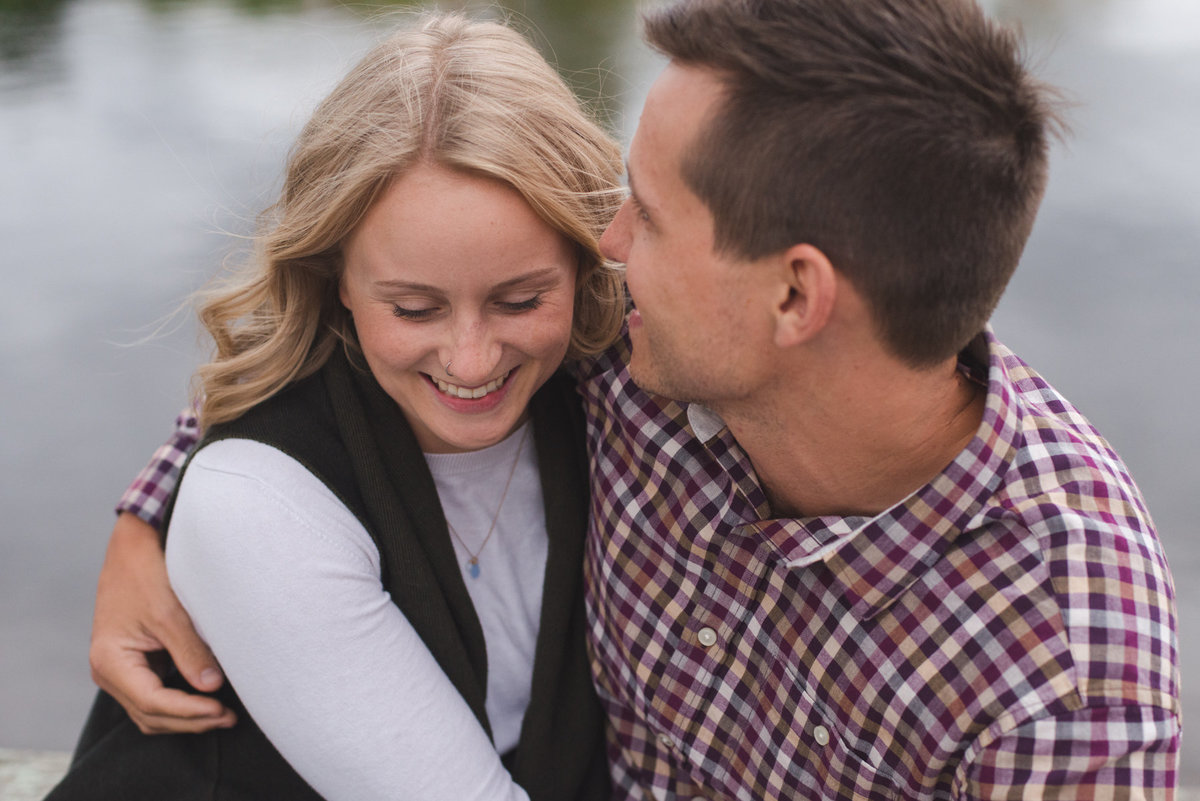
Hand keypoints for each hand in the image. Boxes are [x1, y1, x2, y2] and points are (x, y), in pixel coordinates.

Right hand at [89, 512, 236, 733]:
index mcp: (110, 660)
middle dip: (190, 720)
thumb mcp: (170, 614)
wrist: (133, 546)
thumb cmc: (146, 574)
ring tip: (222, 714)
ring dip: (185, 717)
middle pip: (151, 714)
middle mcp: (108, 671)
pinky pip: (153, 695)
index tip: (221, 710)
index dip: (188, 711)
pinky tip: (206, 699)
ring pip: (151, 710)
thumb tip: (212, 688)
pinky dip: (178, 703)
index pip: (152, 702)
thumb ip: (190, 652)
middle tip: (229, 717)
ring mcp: (119, 670)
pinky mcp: (132, 663)